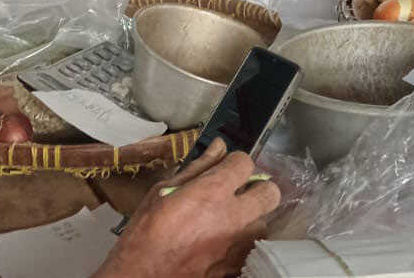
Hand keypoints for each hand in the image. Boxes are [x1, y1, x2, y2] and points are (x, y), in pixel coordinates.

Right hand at [95, 139, 279, 277]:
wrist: (143, 275)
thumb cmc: (146, 232)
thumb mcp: (164, 190)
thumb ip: (198, 167)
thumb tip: (218, 147)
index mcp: (213, 191)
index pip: (245, 162)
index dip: (236, 163)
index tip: (227, 169)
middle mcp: (233, 216)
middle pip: (270, 192)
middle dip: (257, 189)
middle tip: (239, 194)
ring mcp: (238, 245)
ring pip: (263, 223)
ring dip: (250, 219)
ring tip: (228, 223)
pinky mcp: (237, 266)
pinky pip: (252, 249)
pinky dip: (242, 244)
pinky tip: (223, 243)